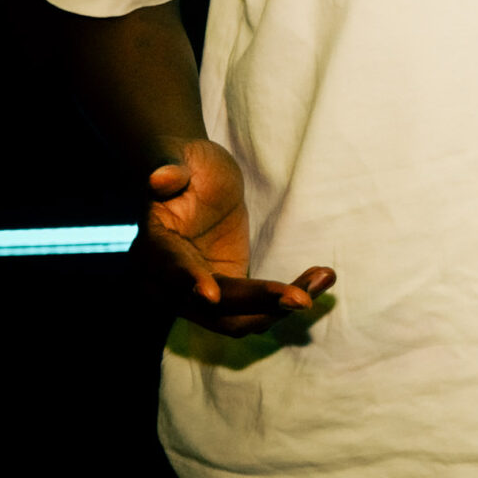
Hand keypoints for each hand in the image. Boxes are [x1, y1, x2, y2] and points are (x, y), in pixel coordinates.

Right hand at [137, 138, 333, 336]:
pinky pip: (257, 310)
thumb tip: (158, 177)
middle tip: (303, 298)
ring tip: (324, 277)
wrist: (195, 179)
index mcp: (153, 248)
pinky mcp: (227, 293)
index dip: (189, 280)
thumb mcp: (179, 158)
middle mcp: (169, 284)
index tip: (210, 294)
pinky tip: (320, 278)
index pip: (170, 268)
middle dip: (258, 304)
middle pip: (214, 307)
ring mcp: (198, 296)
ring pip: (239, 319)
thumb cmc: (185, 164)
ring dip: (280, 308)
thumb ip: (170, 169)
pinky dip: (286, 300)